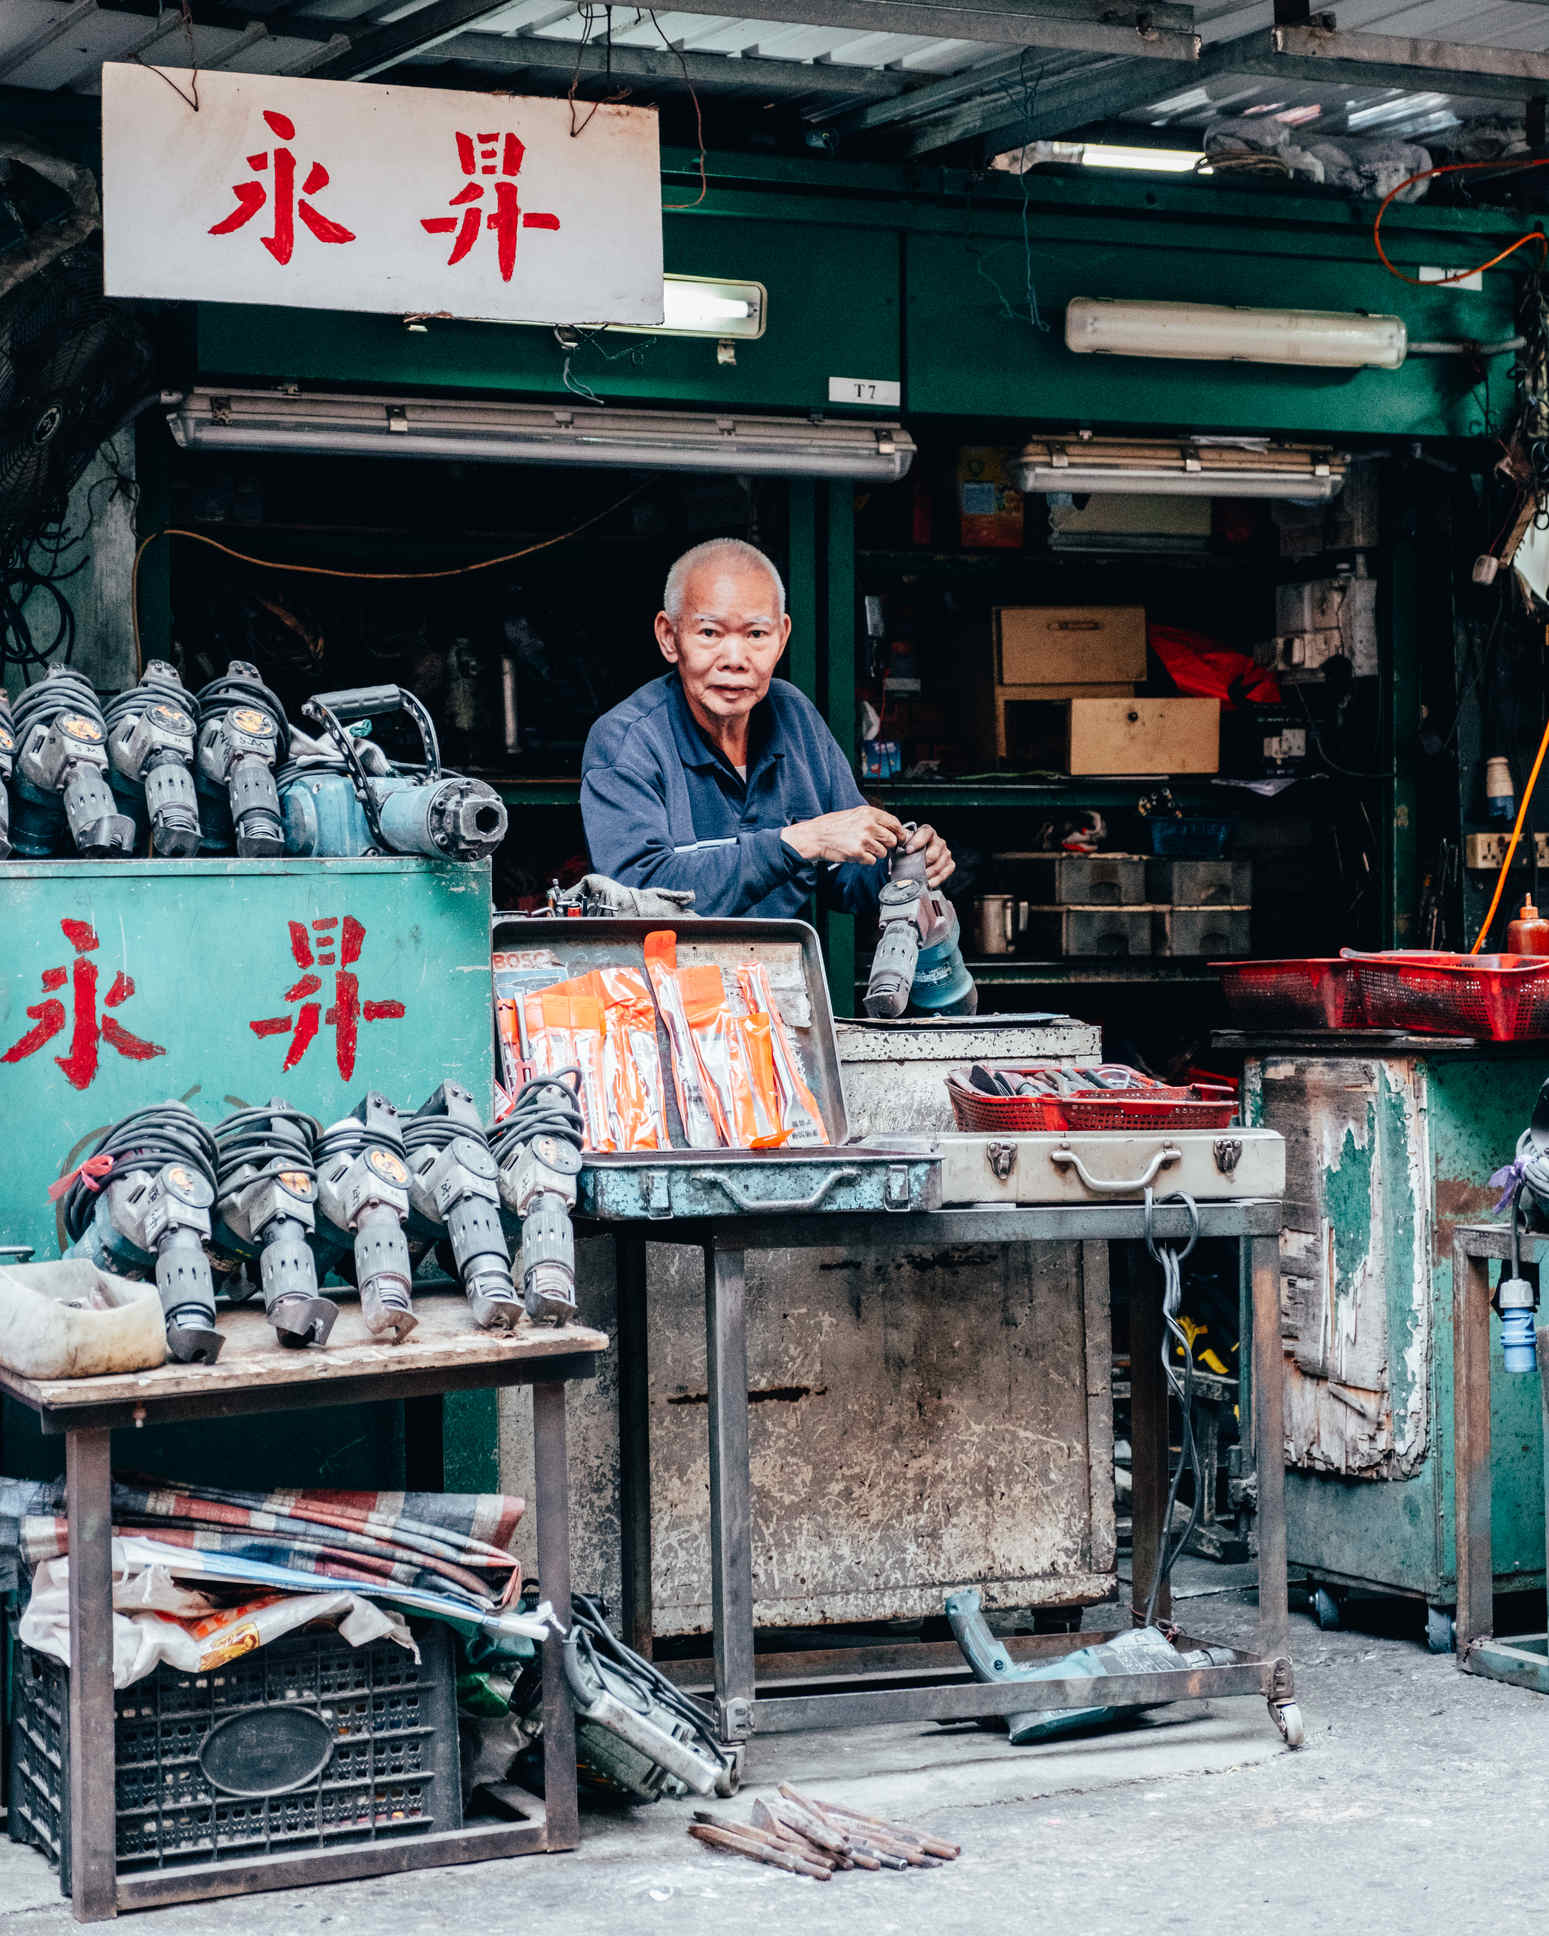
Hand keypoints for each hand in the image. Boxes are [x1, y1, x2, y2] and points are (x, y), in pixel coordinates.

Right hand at [782, 805, 905, 865]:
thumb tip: (891, 829)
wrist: (815, 837)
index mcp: (868, 813)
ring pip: (883, 852)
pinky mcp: (858, 853)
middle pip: (892, 840)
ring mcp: (864, 839)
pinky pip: (872, 861)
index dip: (899, 833)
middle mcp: (868, 825)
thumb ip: (873, 820)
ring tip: (861, 848)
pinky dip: (865, 860)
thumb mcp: (854, 815)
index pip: (894, 823)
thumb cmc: (831, 826)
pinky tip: (855, 854)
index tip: (900, 838)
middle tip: (876, 845)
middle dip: (887, 845)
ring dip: (875, 854)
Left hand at [906, 822, 954, 888]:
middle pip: (933, 854)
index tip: (908, 851)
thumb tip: (894, 844)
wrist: (917, 856)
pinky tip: (927, 883)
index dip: (917, 842)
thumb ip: (900, 842)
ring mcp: (946, 853)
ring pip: (938, 866)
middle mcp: (939, 842)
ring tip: (917, 879)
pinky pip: (944, 873)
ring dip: (927, 874)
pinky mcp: (949, 864)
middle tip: (912, 871)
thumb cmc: (909, 849)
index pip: (925, 833)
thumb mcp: (903, 842)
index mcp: (928, 832)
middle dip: (922, 864)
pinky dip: (935, 880)